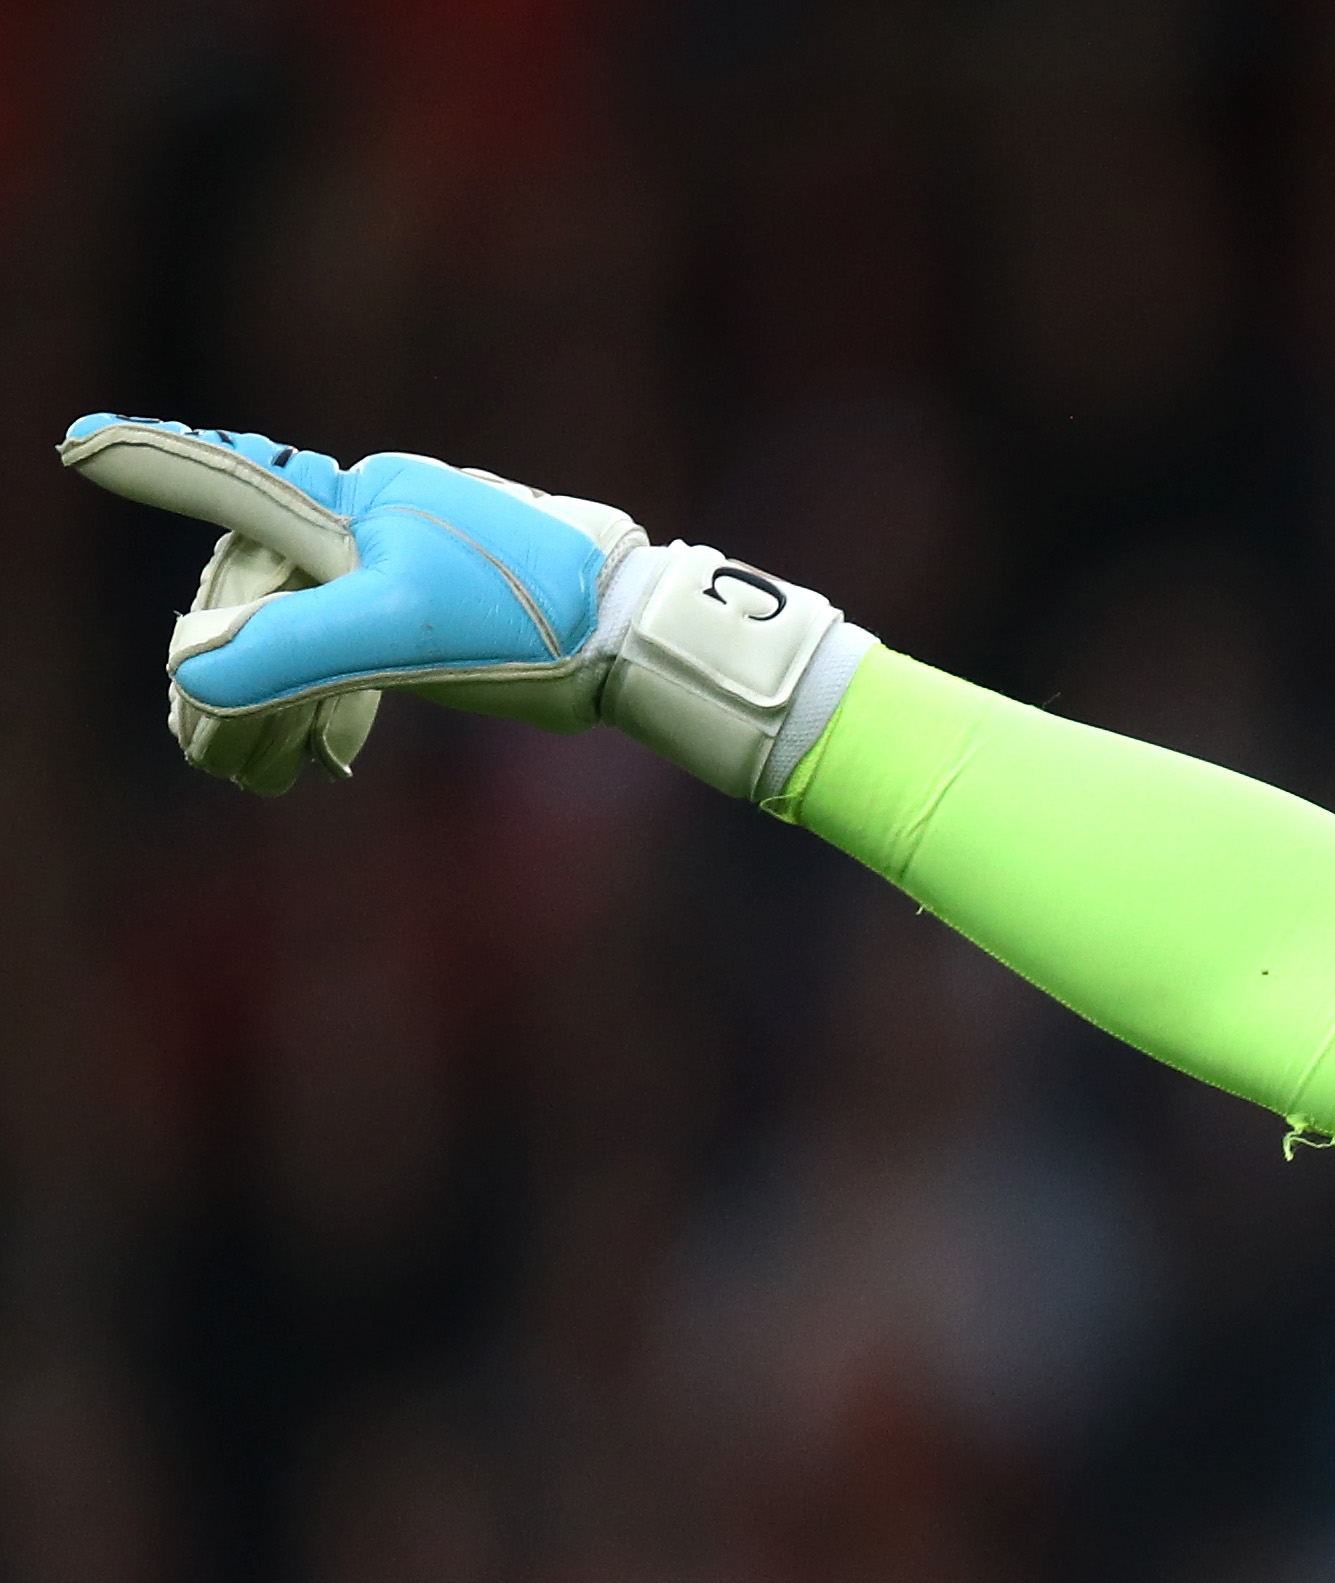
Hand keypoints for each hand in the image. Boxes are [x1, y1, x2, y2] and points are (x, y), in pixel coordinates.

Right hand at [60, 416, 854, 799]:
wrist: (640, 636)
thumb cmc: (529, 622)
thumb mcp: (398, 639)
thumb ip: (293, 653)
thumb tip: (195, 679)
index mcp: (353, 504)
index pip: (232, 479)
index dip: (155, 465)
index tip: (82, 443)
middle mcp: (372, 518)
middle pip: (259, 587)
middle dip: (224, 669)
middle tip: (204, 749)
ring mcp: (405, 563)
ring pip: (306, 626)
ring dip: (275, 703)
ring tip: (258, 775)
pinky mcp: (441, 610)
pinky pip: (356, 650)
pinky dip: (331, 704)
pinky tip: (331, 759)